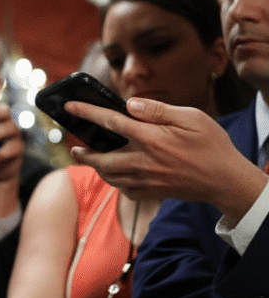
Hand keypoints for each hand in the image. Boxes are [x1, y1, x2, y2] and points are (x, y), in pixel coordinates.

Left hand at [68, 98, 265, 220]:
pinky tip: (115, 174)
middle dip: (83, 152)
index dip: (86, 112)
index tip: (69, 107)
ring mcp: (147, 180)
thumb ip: (157, 110)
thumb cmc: (212, 145)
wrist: (227, 181)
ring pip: (109, 177)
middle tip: (74, 146)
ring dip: (95, 167)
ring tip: (89, 157)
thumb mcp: (191, 118)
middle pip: (101, 158)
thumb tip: (130, 105)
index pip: (110, 122)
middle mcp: (144, 161)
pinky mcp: (152, 193)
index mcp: (151, 139)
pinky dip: (114, 182)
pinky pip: (124, 190)